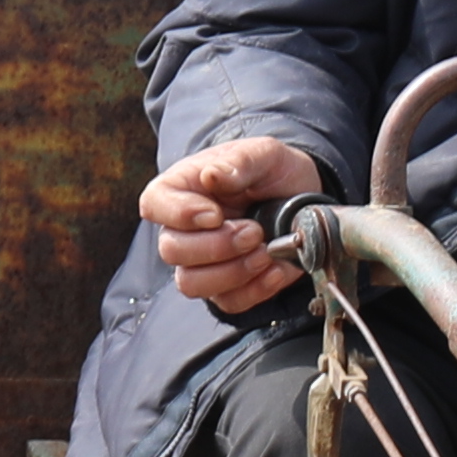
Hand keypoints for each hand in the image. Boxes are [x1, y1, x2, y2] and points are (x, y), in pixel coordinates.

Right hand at [143, 135, 321, 313]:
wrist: (302, 197)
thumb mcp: (263, 154)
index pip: (154, 204)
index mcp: (181, 189)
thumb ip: (239, 162)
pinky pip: (228, 302)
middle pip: (171, 250)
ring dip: (233, 272)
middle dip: (217, 246)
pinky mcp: (227, 286)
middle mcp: (183, 228)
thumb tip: (211, 176)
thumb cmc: (272, 171)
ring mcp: (202, 262)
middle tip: (255, 231)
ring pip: (192, 283)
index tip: (215, 214)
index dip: (179, 215)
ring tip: (267, 253)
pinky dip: (256, 290)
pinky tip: (277, 269)